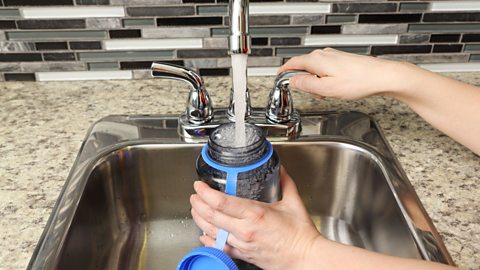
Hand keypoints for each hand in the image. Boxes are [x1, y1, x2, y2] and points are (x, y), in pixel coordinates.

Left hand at [190, 166, 320, 269]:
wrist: (305, 258)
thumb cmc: (301, 234)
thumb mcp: (293, 202)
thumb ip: (284, 182)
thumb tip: (280, 168)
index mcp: (255, 214)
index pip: (221, 202)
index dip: (205, 192)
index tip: (199, 185)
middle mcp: (245, 230)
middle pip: (211, 216)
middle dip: (198, 204)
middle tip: (194, 195)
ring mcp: (242, 244)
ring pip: (212, 232)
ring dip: (200, 219)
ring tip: (195, 209)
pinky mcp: (243, 255)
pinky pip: (220, 247)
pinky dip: (208, 240)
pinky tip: (204, 234)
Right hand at [278, 48, 418, 99]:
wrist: (382, 77)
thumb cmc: (358, 81)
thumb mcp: (326, 89)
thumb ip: (306, 85)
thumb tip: (293, 82)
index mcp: (316, 60)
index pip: (292, 64)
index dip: (283, 72)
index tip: (279, 78)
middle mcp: (323, 55)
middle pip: (303, 68)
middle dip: (305, 83)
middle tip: (315, 95)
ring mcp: (332, 57)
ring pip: (315, 71)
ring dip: (317, 84)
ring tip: (329, 94)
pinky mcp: (341, 61)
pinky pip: (325, 71)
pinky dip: (325, 81)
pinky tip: (336, 90)